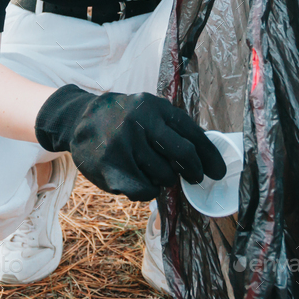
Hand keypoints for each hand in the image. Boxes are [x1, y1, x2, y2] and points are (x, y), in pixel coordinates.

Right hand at [35, 84, 226, 200]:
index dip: (209, 155)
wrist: (79, 120)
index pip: (191, 133)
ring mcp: (123, 145)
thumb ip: (172, 128)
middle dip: (193, 171)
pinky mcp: (110, 167)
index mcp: (153, 107)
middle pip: (183, 156)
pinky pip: (144, 191)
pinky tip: (137, 180)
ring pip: (164, 177)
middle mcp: (139, 122)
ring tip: (151, 170)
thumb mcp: (148, 110)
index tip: (218, 172)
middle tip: (194, 178)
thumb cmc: (123, 118)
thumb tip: (206, 157)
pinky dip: (146, 191)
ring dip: (164, 179)